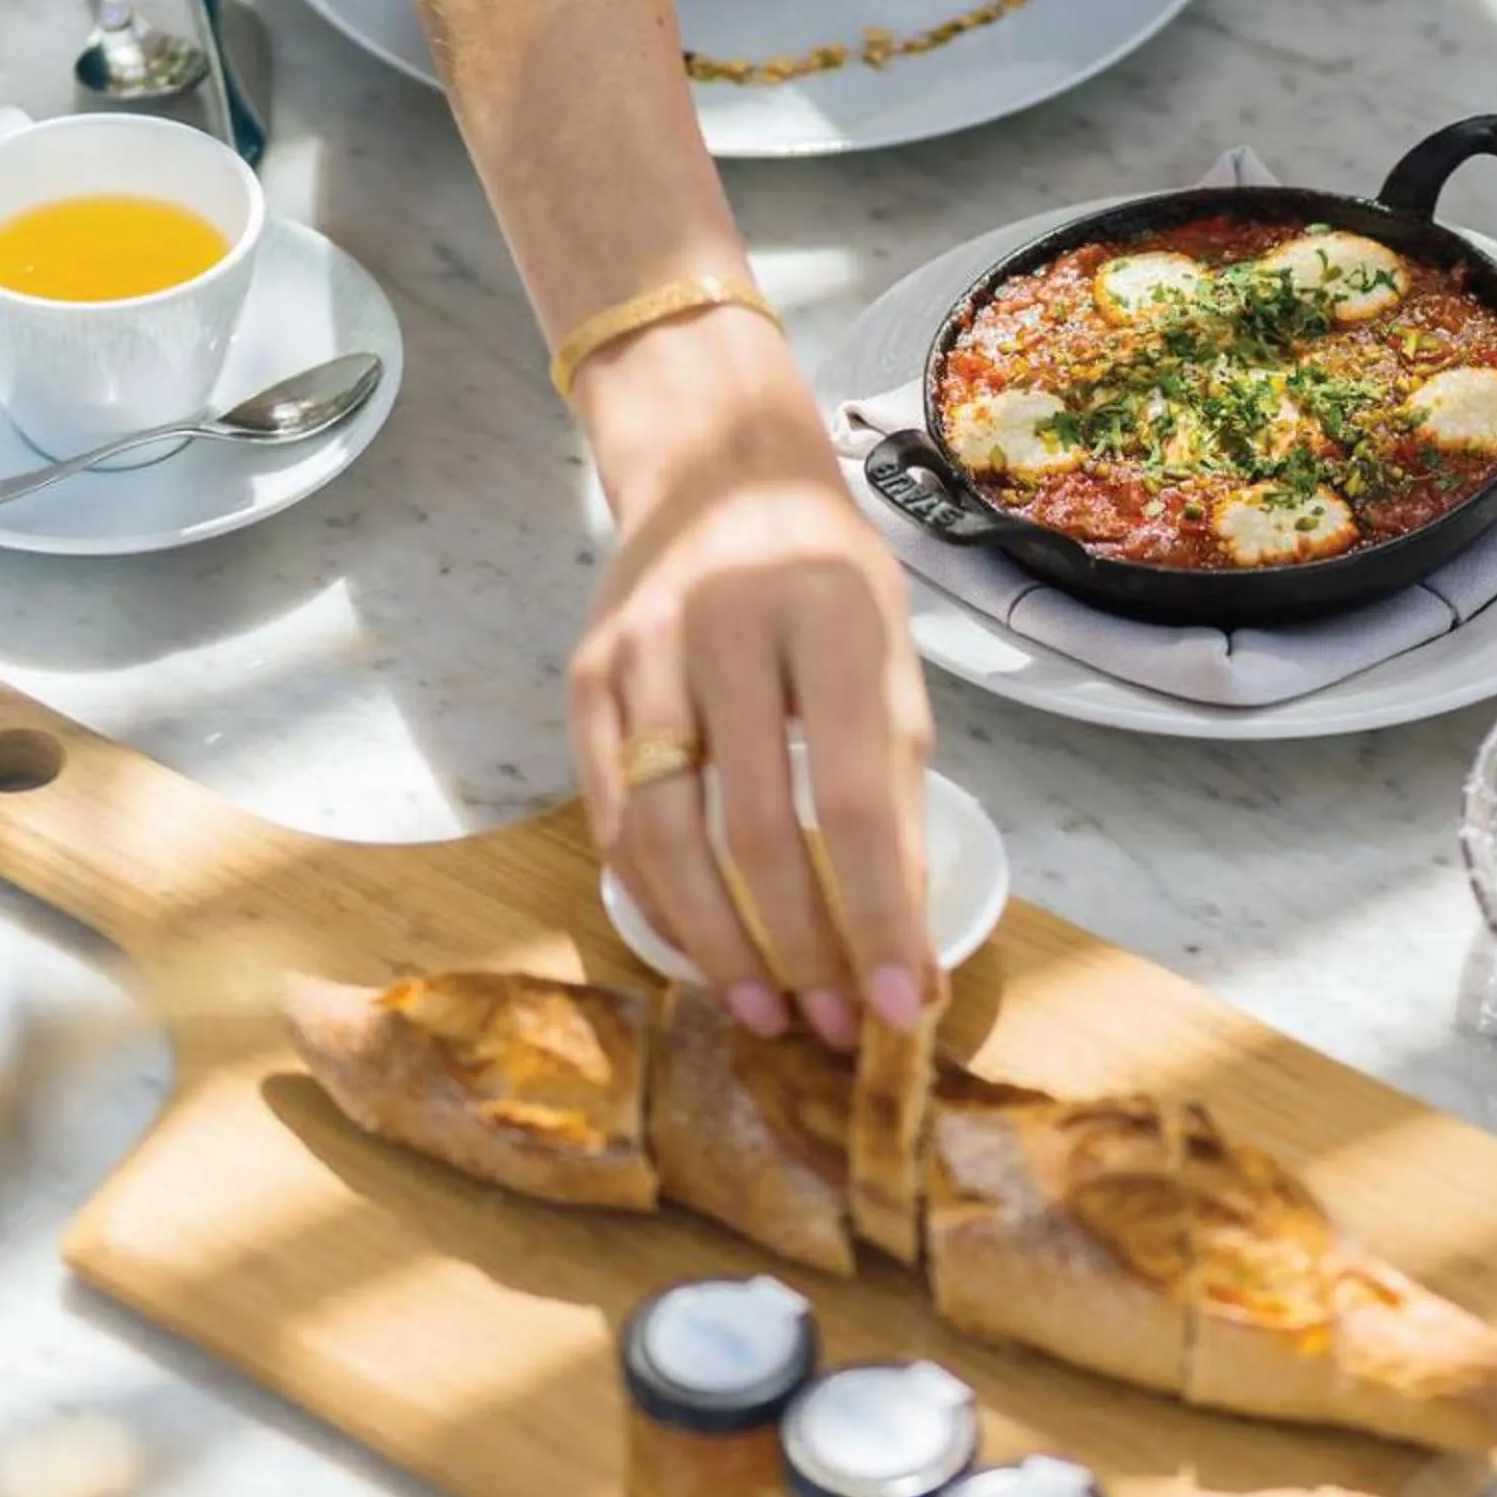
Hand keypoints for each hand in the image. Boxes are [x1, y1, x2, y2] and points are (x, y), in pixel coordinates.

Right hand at [565, 302, 935, 1048]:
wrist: (716, 469)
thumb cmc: (827, 577)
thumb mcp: (891, 658)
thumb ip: (901, 790)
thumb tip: (914, 946)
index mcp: (831, 618)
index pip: (859, 797)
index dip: (882, 913)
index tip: (905, 1006)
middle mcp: (727, 629)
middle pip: (757, 829)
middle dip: (802, 947)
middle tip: (833, 1027)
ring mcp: (641, 654)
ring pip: (668, 837)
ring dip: (720, 944)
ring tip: (767, 1010)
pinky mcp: (583, 680)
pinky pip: (615, 817)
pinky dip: (656, 899)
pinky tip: (700, 948)